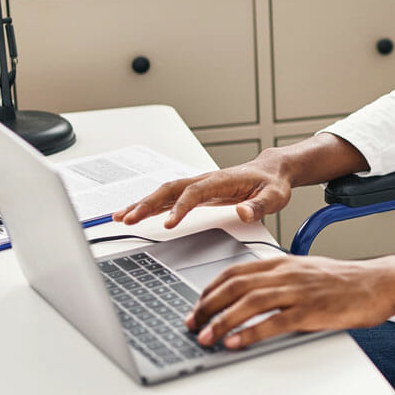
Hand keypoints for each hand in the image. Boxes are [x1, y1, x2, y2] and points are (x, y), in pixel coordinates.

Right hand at [112, 158, 291, 228]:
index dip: (180, 207)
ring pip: (165, 192)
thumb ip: (260, 205)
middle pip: (170, 189)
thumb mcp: (275, 196)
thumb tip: (244, 213)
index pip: (195, 193)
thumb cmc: (273, 183)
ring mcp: (199, 186)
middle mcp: (206, 180)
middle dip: (148, 203)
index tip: (168, 224)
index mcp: (222, 180)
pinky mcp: (197, 193)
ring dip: (142, 204)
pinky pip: (168, 198)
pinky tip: (134, 214)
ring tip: (120, 218)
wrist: (272, 170)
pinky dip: (149, 206)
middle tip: (128, 219)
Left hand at [186, 255, 394, 348]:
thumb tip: (249, 296)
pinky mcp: (312, 310)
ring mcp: (299, 291)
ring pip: (250, 302)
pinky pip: (275, 321)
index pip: (235, 272)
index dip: (210, 290)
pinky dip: (252, 332)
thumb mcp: (305, 272)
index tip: (197, 306)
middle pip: (236, 286)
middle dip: (208, 306)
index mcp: (283, 263)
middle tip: (193, 323)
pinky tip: (237, 342)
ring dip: (223, 321)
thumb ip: (278, 279)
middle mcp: (287, 273)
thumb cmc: (344, 281)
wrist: (379, 283)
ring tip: (207, 337)